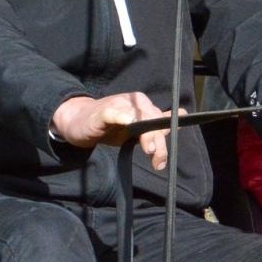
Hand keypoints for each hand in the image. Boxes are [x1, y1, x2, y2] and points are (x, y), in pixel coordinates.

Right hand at [51, 93, 181, 169]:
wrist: (79, 122)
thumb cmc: (110, 127)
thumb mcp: (135, 130)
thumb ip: (156, 127)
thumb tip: (181, 118)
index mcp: (144, 106)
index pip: (161, 119)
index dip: (166, 136)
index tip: (163, 158)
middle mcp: (134, 102)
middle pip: (153, 119)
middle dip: (158, 141)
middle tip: (158, 159)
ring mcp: (119, 105)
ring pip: (139, 117)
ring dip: (146, 133)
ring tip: (149, 149)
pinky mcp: (104, 111)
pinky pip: (115, 113)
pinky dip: (122, 118)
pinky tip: (128, 124)